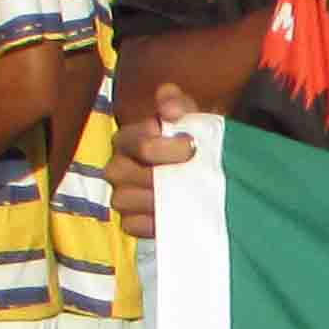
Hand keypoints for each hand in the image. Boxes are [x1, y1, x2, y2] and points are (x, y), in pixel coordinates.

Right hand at [111, 82, 201, 239]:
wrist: (210, 174)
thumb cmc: (194, 142)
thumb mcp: (190, 117)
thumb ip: (177, 103)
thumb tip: (170, 109)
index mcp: (129, 139)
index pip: (134, 141)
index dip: (162, 144)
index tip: (191, 145)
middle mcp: (118, 167)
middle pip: (121, 171)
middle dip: (157, 171)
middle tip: (188, 170)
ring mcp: (122, 195)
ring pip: (122, 199)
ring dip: (154, 196)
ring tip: (183, 193)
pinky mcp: (131, 221)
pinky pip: (131, 224)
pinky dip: (152, 222)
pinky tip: (175, 213)